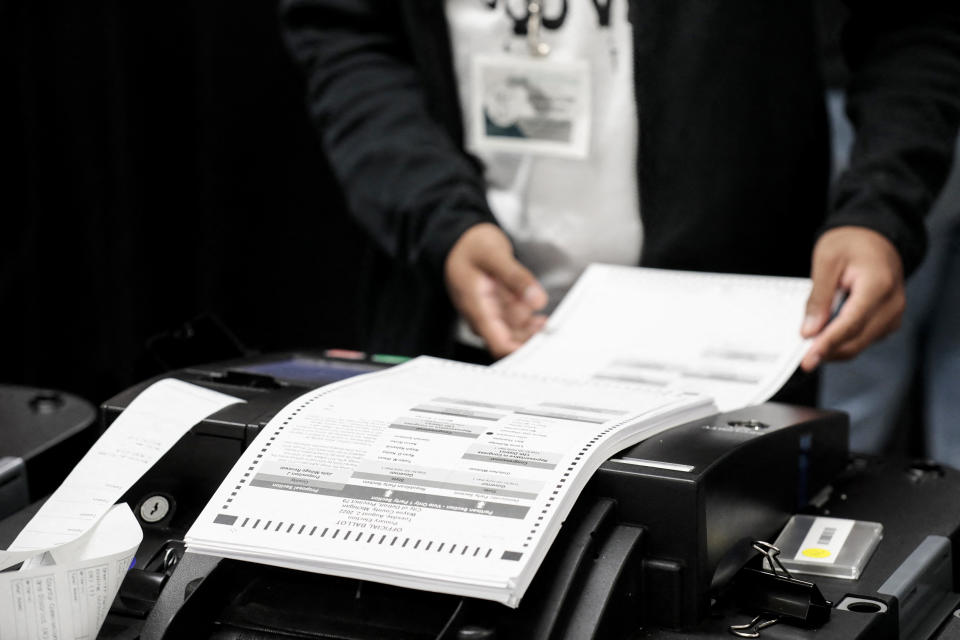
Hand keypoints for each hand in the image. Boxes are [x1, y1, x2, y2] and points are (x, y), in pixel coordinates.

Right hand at [444, 223, 548, 357]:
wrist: (460, 241)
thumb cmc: (471, 246)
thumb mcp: (494, 255)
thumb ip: (515, 277)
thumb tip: (537, 299)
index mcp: (476, 307)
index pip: (499, 344)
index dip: (522, 348)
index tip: (543, 339)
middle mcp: (480, 316)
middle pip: (510, 340)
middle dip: (530, 332)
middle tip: (544, 316)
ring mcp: (488, 314)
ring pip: (515, 332)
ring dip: (530, 325)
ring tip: (537, 305)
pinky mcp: (495, 311)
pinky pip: (514, 323)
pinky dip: (528, 320)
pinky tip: (537, 312)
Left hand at [800, 226, 904, 370]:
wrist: (875, 238)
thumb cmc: (851, 244)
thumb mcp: (826, 261)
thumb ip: (818, 298)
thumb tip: (809, 331)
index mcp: (878, 285)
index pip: (851, 323)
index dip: (827, 344)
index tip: (808, 359)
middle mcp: (892, 304)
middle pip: (856, 339)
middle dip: (828, 350)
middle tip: (802, 356)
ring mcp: (893, 314)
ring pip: (859, 343)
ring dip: (834, 347)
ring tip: (811, 340)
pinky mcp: (888, 321)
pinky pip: (863, 339)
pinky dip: (843, 341)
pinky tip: (826, 333)